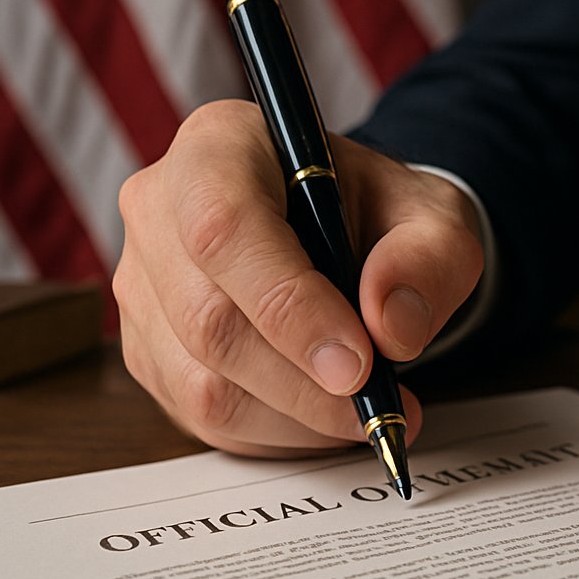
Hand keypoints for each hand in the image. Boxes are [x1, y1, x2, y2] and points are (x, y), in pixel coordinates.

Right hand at [115, 101, 483, 455]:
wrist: (354, 232)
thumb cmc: (384, 215)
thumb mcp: (435, 218)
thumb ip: (427, 261)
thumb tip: (391, 328)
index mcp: (220, 146)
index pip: (225, 230)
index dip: (289, 306)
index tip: (359, 363)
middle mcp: (159, 209)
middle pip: (208, 320)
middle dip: (304, 383)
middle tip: (378, 404)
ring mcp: (143, 284)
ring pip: (201, 382)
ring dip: (297, 417)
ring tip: (367, 411)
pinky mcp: (149, 349)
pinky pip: (201, 416)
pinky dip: (277, 433)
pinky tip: (326, 415)